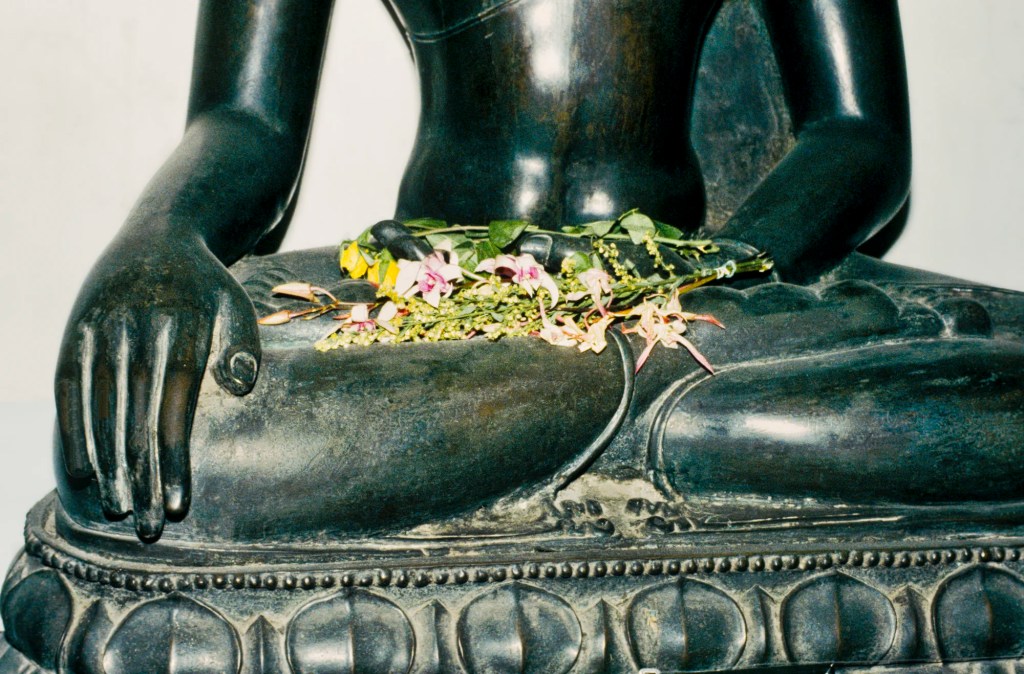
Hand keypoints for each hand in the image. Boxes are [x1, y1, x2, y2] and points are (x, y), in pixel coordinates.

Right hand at [54, 233, 259, 540]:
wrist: (159, 236)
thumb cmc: (206, 287)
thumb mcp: (235, 304)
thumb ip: (242, 344)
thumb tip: (241, 386)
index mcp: (183, 326)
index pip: (176, 404)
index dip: (174, 458)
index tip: (176, 504)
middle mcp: (137, 328)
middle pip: (136, 415)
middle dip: (140, 475)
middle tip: (145, 527)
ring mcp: (101, 329)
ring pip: (100, 407)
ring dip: (106, 462)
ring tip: (115, 509)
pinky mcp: (76, 333)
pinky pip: (69, 390)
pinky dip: (72, 432)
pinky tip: (80, 473)